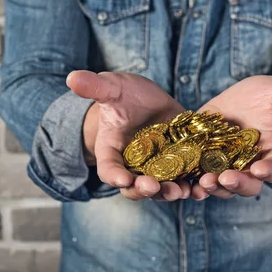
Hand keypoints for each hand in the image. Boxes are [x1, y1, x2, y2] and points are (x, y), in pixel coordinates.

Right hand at [67, 70, 189, 200]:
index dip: (114, 175)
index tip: (122, 178)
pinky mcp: (178, 165)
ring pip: (160, 189)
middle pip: (133, 187)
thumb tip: (72, 78)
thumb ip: (95, 86)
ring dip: (169, 193)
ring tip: (179, 191)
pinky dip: (192, 187)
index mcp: (112, 150)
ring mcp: (156, 168)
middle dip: (143, 190)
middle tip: (153, 186)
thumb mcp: (112, 88)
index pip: (108, 168)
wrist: (149, 100)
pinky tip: (199, 187)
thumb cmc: (124, 94)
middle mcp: (132, 165)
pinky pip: (183, 182)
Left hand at [191, 76, 271, 199]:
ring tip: (203, 182)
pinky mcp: (204, 158)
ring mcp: (227, 165)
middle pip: (247, 184)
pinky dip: (192, 182)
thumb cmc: (270, 97)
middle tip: (225, 178)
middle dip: (237, 184)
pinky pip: (198, 175)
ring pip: (221, 185)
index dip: (269, 170)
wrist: (244, 98)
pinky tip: (184, 183)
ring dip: (212, 186)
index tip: (261, 169)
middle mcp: (251, 166)